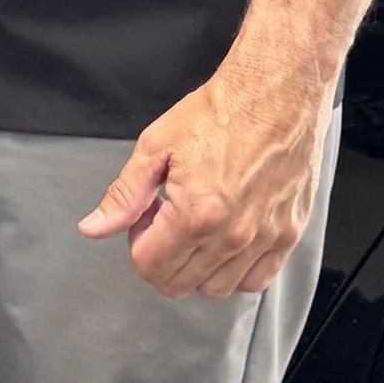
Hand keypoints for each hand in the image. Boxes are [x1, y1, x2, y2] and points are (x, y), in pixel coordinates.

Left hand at [79, 61, 329, 300]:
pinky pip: (256, 280)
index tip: (147, 216)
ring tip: (198, 228)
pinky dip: (236, 272)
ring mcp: (264, 238)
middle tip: (167, 221)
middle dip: (161, 257)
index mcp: (194, 215)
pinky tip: (227, 241)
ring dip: (196, 268)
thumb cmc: (220, 113)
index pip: (149, 266)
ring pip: (215, 289)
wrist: (276, 93)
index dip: (137, 243)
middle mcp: (231, 236)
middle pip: (178, 283)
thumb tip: (93, 228)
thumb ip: (124, 195)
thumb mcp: (156, 146)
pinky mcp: (289, 234)